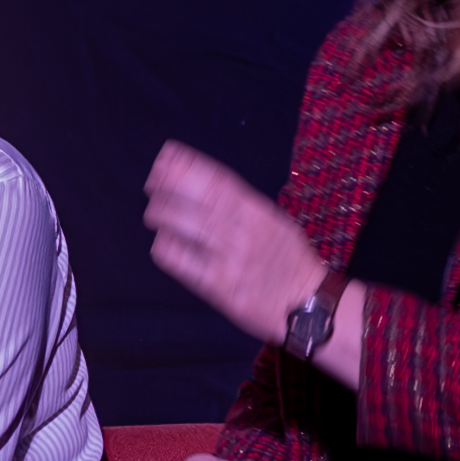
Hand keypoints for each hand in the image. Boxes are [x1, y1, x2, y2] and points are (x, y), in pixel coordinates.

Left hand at [146, 142, 331, 346]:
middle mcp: (243, 230)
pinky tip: (163, 244)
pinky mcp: (220, 286)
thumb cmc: (288, 260)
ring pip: (184, 226)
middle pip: (197, 199)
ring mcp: (230, 258)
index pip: (217, 180)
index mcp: (257, 211)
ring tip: (155, 214)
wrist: (308, 304)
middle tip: (151, 184)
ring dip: (161, 215)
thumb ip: (241, 203)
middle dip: (167, 186)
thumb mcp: (272, 221)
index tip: (166, 156)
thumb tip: (201, 179)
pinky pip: (182, 262)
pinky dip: (166, 248)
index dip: (187, 165)